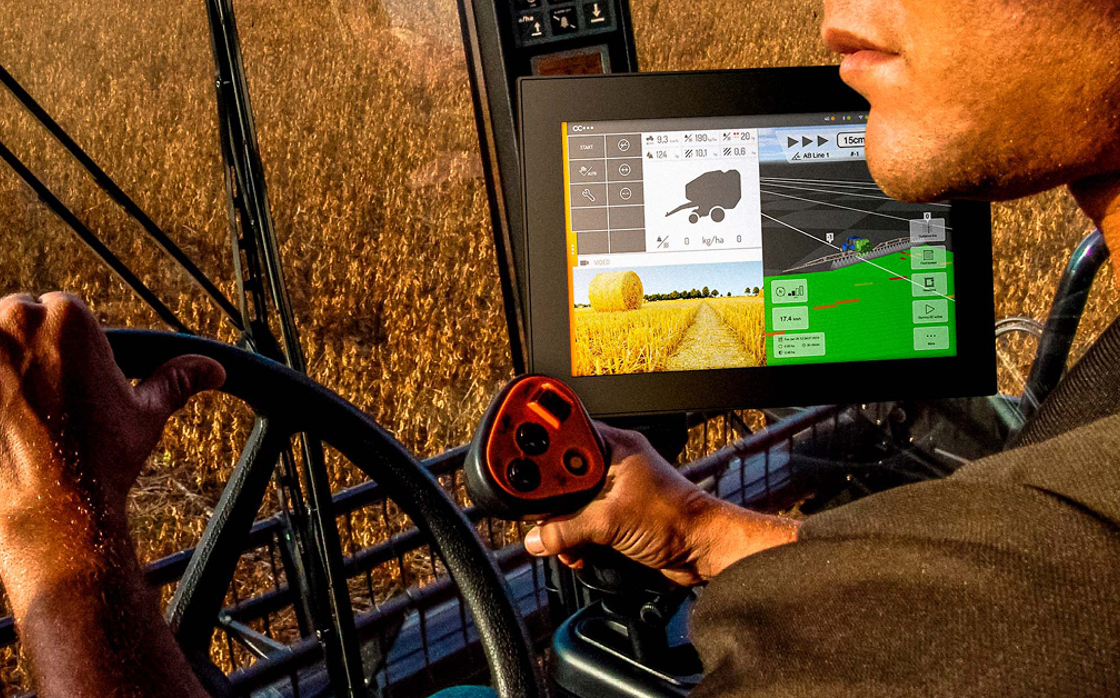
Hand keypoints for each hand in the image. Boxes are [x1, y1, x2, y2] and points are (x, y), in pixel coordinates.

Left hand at [0, 293, 224, 593]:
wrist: (51, 512)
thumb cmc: (100, 462)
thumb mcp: (146, 415)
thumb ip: (175, 381)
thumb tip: (213, 369)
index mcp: (69, 317)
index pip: (59, 310)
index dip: (65, 350)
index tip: (67, 384)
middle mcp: (16, 321)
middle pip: (15, 319)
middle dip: (25, 352)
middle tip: (41, 401)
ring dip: (1, 369)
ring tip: (15, 414)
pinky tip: (2, 424)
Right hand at [523, 423, 798, 584]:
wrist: (703, 548)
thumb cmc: (677, 520)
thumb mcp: (612, 522)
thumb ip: (568, 529)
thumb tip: (536, 537)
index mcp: (615, 447)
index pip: (563, 435)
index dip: (538, 445)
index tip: (511, 453)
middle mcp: (612, 463)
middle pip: (561, 473)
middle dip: (548, 497)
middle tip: (534, 509)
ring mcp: (613, 490)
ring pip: (569, 501)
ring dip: (561, 524)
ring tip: (559, 538)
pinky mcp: (615, 515)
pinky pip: (581, 521)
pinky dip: (574, 537)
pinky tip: (575, 550)